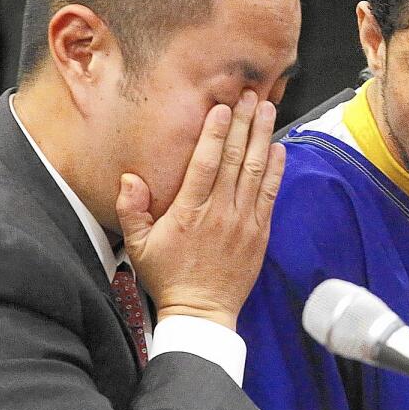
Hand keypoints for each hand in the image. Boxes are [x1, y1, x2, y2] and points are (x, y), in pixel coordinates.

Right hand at [115, 91, 284, 330]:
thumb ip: (133, 209)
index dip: (216, 133)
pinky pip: (270, 194)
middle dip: (244, 124)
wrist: (201, 313)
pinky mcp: (259, 232)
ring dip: (263, 138)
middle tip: (252, 96)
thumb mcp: (138, 246)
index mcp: (190, 212)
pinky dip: (276, 169)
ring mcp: (243, 221)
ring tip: (268, 110)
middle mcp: (220, 212)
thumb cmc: (168, 277)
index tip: (223, 108)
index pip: (206, 163)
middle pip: (236, 159)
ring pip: (256, 171)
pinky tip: (278, 147)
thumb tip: (129, 178)